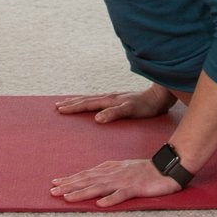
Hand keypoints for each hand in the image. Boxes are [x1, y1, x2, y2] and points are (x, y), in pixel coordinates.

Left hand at [50, 158, 182, 206]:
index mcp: (110, 168)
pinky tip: (100, 204)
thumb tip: (91, 178)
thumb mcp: (122, 168)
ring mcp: (123, 180)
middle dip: (69, 185)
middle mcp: (113, 173)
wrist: (166, 167)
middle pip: (88, 180)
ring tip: (68, 198)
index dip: (70, 179)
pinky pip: (121, 194)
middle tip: (53, 191)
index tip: (55, 183)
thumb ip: (107, 173)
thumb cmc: (145, 170)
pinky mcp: (135, 187)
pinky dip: (111, 199)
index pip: (86, 174)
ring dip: (82, 192)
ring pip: (99, 187)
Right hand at [54, 86, 173, 122]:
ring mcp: (113, 98)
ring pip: (91, 99)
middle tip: (56, 106)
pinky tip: (90, 105)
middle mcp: (109, 97)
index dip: (73, 107)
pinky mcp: (118, 101)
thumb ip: (114, 113)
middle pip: (86, 100)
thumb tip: (96, 119)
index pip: (87, 104)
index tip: (59, 109)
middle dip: (71, 103)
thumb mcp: (130, 111)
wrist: (159, 96)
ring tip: (67, 103)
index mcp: (109, 100)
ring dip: (78, 101)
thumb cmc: (146, 106)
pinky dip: (89, 102)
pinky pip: (98, 101)